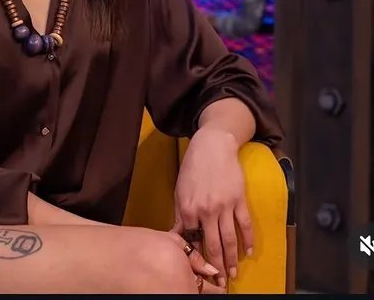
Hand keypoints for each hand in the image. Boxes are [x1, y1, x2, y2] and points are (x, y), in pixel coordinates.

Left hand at [171, 127, 252, 287]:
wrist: (212, 146)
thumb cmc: (193, 167)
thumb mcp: (180, 190)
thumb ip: (181, 214)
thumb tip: (178, 236)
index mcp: (188, 208)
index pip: (192, 241)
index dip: (196, 258)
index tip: (198, 272)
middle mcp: (206, 210)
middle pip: (213, 245)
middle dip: (216, 266)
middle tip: (219, 282)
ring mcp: (224, 206)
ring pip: (229, 240)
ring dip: (232, 260)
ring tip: (233, 274)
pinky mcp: (239, 200)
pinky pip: (245, 225)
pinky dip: (248, 240)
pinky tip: (249, 252)